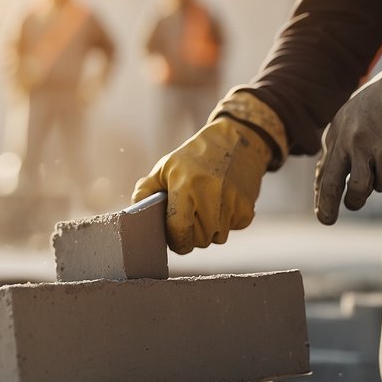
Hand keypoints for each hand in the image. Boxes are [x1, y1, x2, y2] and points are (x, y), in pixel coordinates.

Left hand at [132, 89, 285, 253]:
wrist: (238, 140)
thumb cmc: (195, 157)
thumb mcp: (166, 167)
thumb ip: (146, 190)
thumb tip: (134, 212)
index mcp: (185, 185)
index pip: (179, 231)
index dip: (175, 241)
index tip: (174, 239)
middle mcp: (210, 194)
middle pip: (200, 240)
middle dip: (193, 235)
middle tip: (190, 219)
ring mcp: (232, 202)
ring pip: (217, 237)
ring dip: (210, 230)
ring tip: (206, 208)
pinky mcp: (247, 207)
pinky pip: (233, 228)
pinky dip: (227, 222)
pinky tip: (223, 202)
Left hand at [315, 37, 381, 223]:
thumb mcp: (358, 113)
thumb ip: (346, 137)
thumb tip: (335, 167)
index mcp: (337, 130)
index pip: (323, 167)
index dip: (321, 189)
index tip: (320, 204)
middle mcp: (347, 140)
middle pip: (331, 184)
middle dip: (326, 207)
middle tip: (326, 221)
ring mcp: (366, 148)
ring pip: (357, 190)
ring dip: (357, 200)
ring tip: (357, 201)